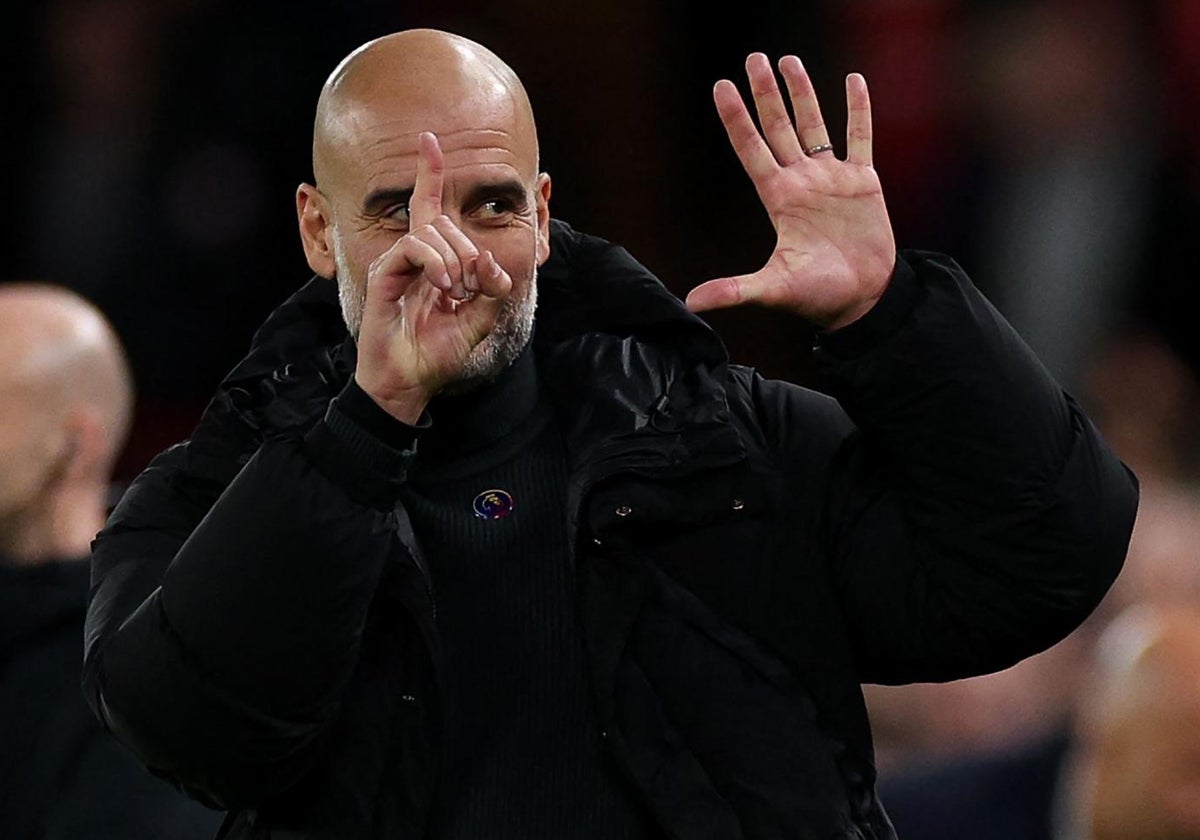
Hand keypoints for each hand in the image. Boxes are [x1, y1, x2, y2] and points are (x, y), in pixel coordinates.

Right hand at [354, 132, 511, 422]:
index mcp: (432, 262)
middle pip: (442, 221)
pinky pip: (414, 248)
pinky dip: (436, 263)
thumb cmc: (436, 354)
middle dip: (469, 247)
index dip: (429, 173)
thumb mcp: (478, 320)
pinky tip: (444, 286)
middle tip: (474, 285)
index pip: (429, 207)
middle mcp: (412, 258)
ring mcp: (396, 265)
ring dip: (456, 258)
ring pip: (430, 232)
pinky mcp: (385, 275)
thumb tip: (492, 264)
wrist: (409, 382)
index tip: (429, 139)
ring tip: (457, 291)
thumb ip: (491, 289)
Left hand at [685, 54, 896, 329]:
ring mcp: (832, 179)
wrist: (863, 301)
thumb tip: (691, 304)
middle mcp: (801, 182)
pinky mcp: (864, 183)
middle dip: (766, 93)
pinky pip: (860, 137)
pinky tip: (853, 80)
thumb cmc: (817, 297)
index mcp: (779, 199)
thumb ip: (734, 290)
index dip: (736, 119)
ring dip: (803, 93)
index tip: (721, 87)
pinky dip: (858, 110)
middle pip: (779, 127)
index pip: (752, 149)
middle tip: (753, 57)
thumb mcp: (773, 290)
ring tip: (788, 60)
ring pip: (815, 125)